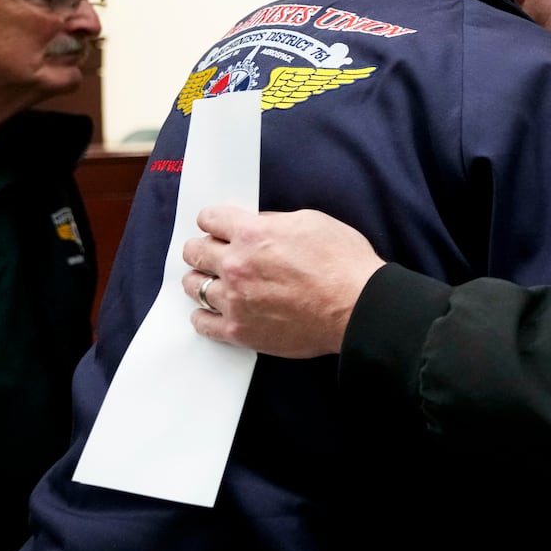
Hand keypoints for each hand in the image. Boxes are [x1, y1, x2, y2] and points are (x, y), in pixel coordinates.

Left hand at [182, 205, 383, 357]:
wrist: (357, 307)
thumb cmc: (343, 263)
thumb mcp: (312, 221)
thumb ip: (274, 222)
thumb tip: (256, 225)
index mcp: (253, 234)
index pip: (209, 218)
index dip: (213, 220)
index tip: (216, 227)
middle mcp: (236, 265)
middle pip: (193, 251)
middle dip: (202, 248)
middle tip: (211, 253)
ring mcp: (234, 301)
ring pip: (193, 286)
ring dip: (201, 279)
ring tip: (214, 282)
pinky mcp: (239, 331)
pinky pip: (202, 323)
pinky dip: (203, 314)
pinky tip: (214, 310)